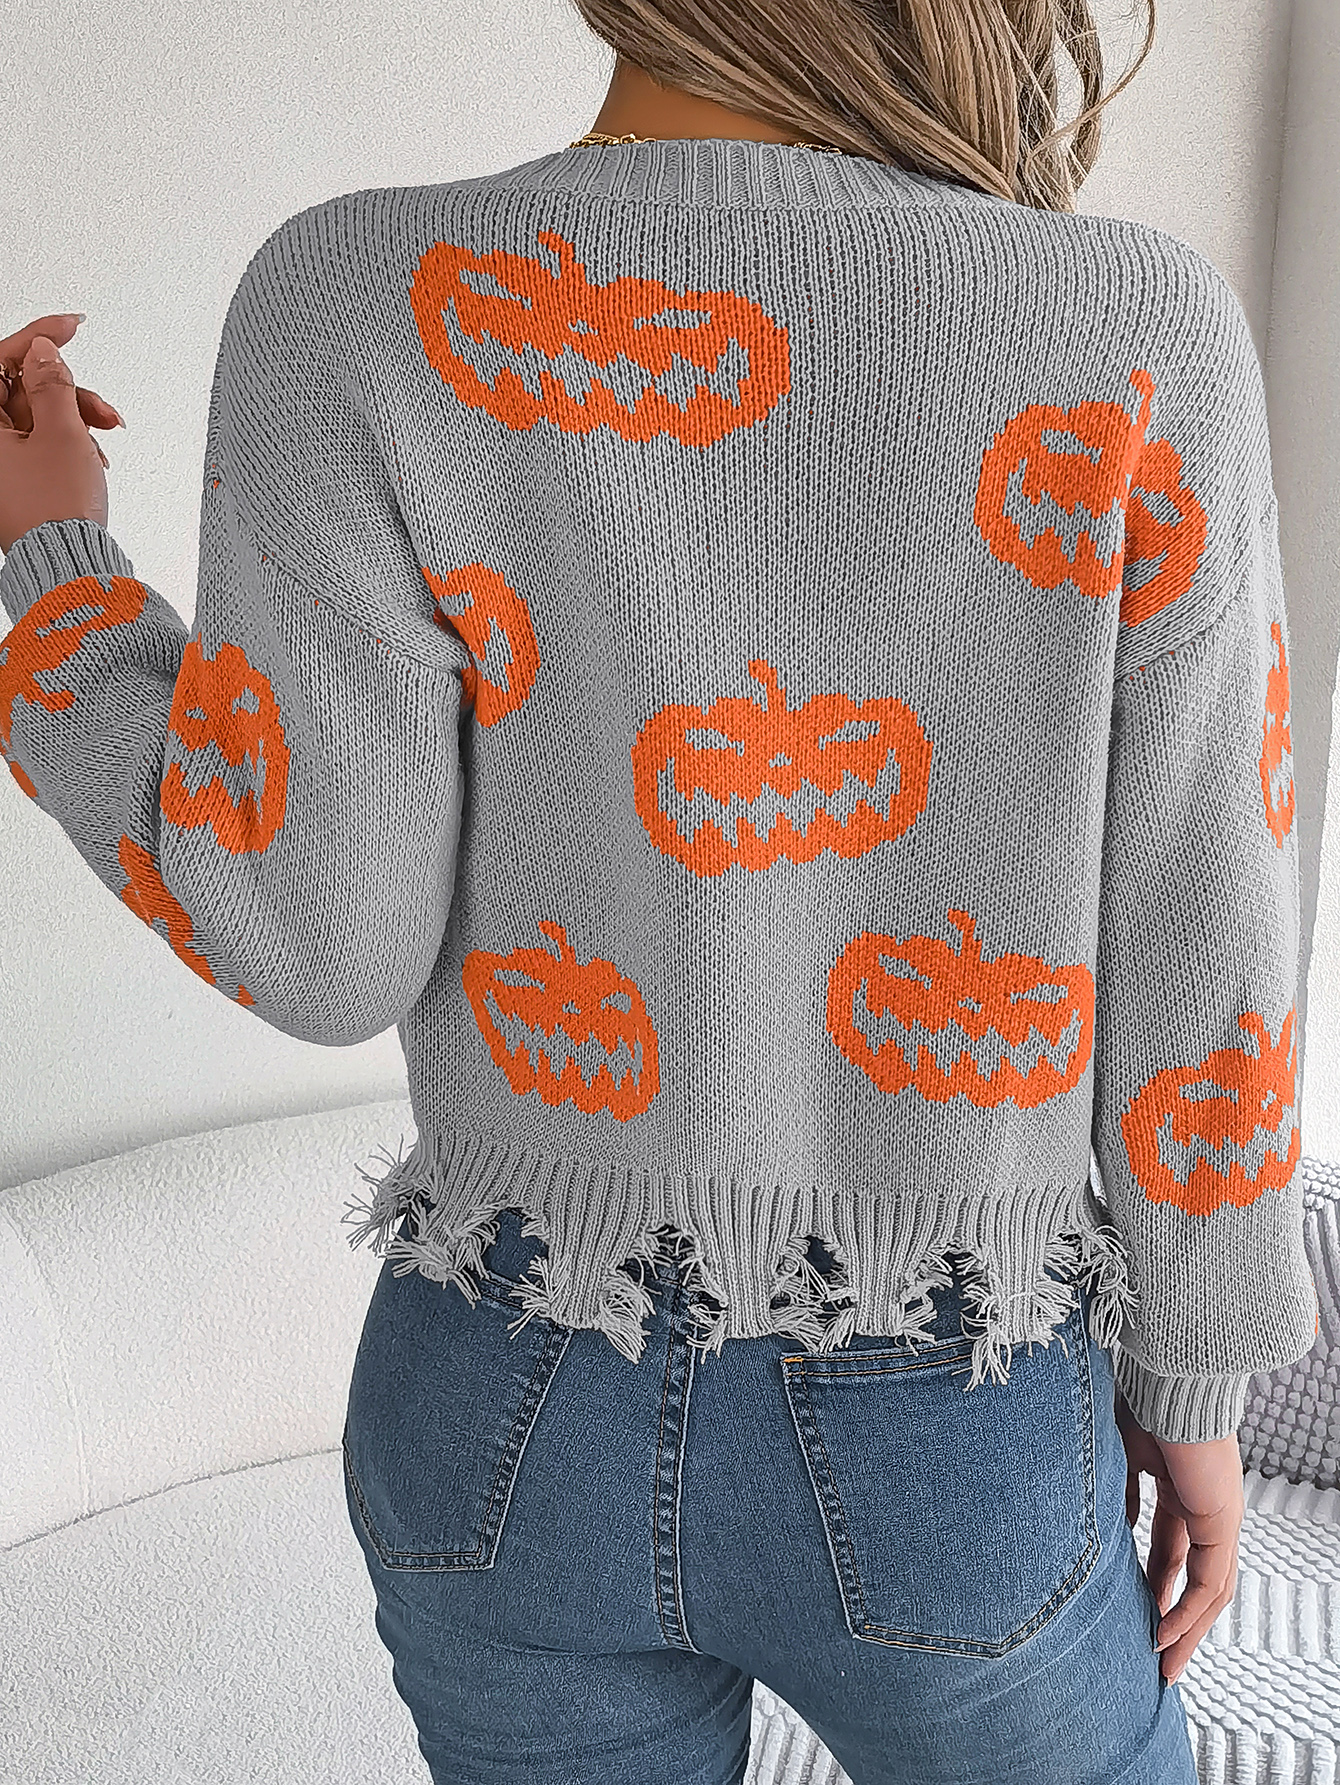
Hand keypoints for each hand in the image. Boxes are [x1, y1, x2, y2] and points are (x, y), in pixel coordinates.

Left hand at [0, 313, 123, 555]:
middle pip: (22, 389)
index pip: (0, 361)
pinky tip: (92, 457)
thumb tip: (43, 351)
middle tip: (100, 408)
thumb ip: (52, 383)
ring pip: (37, 415)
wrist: (69, 569)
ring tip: (104, 438)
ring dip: (76, 419)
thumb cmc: (56, 514)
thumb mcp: (62, 434)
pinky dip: (69, 443)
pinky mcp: (16, 479)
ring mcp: (1, 462)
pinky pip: (41, 442)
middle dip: (67, 392)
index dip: (38, 337)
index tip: (70, 326)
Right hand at [1115, 1386, 1242, 1684]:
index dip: (1157, 1586)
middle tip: (1154, 1655)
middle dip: (1177, 1621)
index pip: (1177, 1553)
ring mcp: (1220, 1516)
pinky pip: (1210, 1581)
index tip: (1136, 1614)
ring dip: (1187, 1629)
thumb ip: (1123, 1492)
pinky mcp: (1222, 1519)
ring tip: (1163, 1663)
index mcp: (1186, 1491)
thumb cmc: (1143, 1399)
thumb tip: (1119, 1525)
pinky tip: (1164, 1631)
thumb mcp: (1124, 1454)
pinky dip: (1188, 1611)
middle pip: (1200, 1580)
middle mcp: (1209, 1508)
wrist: (1167, 1374)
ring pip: (1211, 1590)